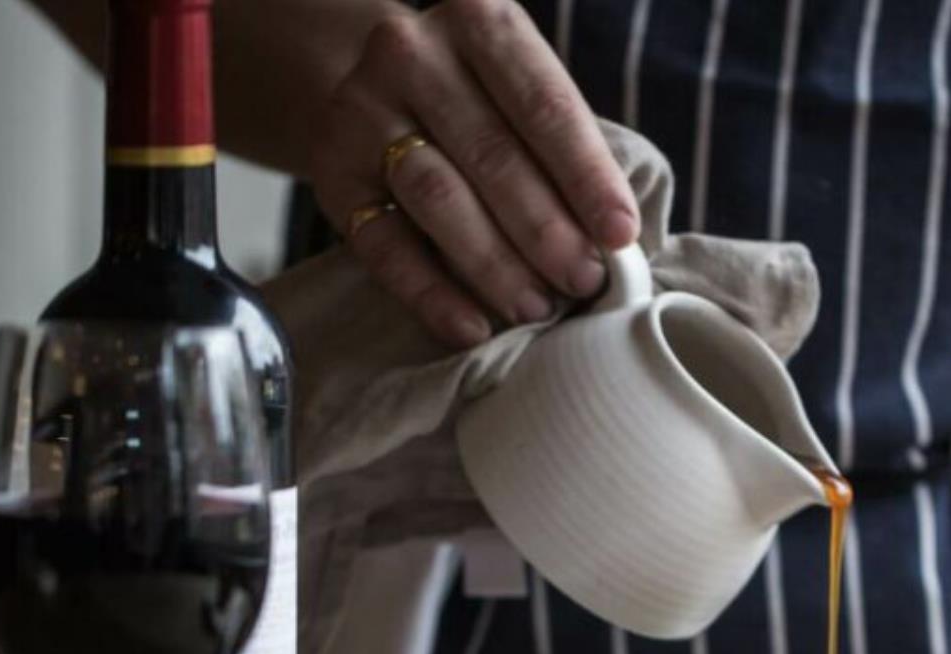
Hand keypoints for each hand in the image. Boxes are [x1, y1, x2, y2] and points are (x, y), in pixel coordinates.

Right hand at [311, 0, 638, 345]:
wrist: (378, 90)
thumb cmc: (483, 104)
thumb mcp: (523, 95)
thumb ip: (564, 152)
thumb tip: (614, 242)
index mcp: (479, 21)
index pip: (544, 106)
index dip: (587, 176)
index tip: (620, 235)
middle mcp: (413, 54)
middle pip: (492, 155)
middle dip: (546, 229)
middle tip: (583, 282)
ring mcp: (362, 109)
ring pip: (438, 198)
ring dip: (495, 264)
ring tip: (537, 307)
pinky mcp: (330, 171)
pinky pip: (383, 245)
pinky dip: (431, 293)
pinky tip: (471, 326)